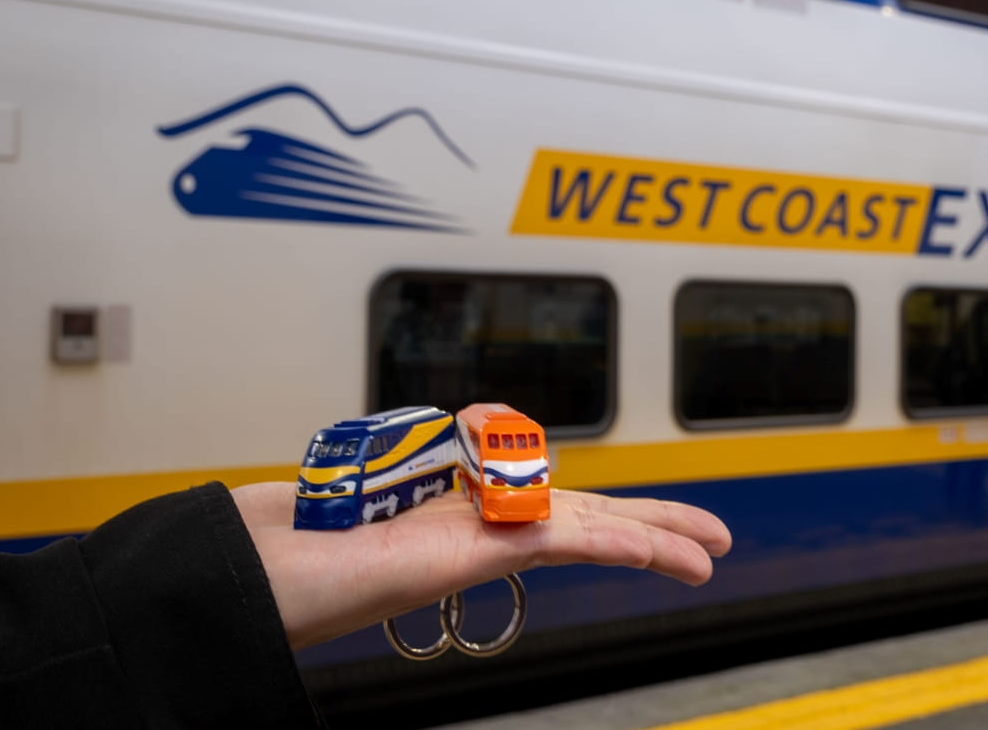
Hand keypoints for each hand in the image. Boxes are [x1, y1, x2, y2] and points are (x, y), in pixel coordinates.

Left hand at [232, 483, 732, 649]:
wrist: (273, 563)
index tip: (655, 522)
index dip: (622, 511)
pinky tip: (657, 551)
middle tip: (714, 542)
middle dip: (661, 528)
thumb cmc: (319, 517)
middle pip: (597, 520)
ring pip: (594, 535)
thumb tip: (487, 424)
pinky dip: (615, 544)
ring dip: (657, 542)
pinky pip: (562, 542)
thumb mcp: (405, 454)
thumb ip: (454, 441)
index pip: (570, 506)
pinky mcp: (478, 550)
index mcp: (480, 509)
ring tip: (708, 558)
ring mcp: (489, 539)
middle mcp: (493, 525)